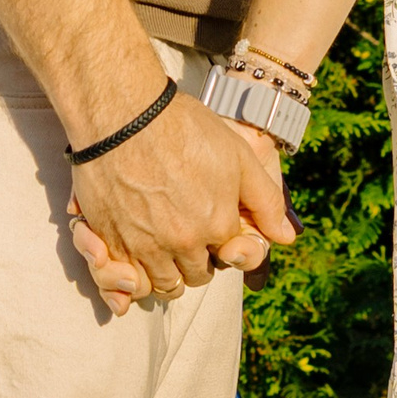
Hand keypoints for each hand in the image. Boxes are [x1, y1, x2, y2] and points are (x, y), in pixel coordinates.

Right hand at [67, 93, 297, 313]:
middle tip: (186, 244)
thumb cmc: (185, 127)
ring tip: (162, 252)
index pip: (226, 257)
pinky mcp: (109, 240)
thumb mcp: (239, 157)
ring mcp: (144, 244)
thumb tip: (287, 237)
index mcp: (217, 225)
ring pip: (161, 284)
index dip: (221, 245)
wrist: (125, 113)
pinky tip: (133, 256)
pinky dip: (131, 275)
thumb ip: (267, 201)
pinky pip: (125, 278)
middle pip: (194, 276)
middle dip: (195, 265)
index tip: (211, 232)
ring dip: (166, 274)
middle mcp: (183, 242)